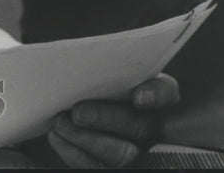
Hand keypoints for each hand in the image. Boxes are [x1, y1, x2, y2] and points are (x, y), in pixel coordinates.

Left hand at [47, 74, 178, 167]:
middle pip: (142, 126)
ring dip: (86, 138)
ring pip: (122, 153)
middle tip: (77, 112)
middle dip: (108, 119)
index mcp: (154, 96)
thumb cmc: (88, 82)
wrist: (66, 103)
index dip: (156, 94)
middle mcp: (151, 125)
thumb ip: (103, 66)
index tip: (138, 97)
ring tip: (60, 123)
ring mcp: (134, 149)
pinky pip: (97, 166)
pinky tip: (56, 136)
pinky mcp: (110, 163)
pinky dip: (73, 153)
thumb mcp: (97, 70)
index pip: (167, 93)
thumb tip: (88, 61)